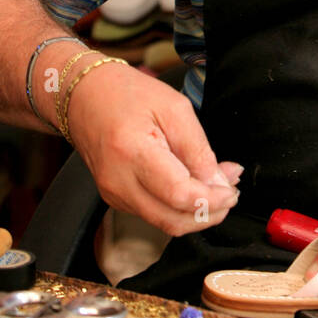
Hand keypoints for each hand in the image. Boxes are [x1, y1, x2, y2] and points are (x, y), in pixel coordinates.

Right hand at [66, 61, 241, 236]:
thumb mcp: (175, 109)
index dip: (211, 199)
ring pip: (165, 223)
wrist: (85, 96)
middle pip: (172, 220)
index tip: (232, 190)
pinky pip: (154, 213)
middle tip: (230, 192)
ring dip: (196, 213)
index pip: (178, 195)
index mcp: (132, 153)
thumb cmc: (129, 95)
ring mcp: (114, 194)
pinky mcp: (115, 198)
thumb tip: (220, 183)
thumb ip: (198, 150)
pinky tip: (193, 186)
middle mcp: (118, 181)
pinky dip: (179, 207)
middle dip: (208, 214)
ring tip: (216, 186)